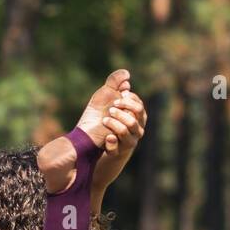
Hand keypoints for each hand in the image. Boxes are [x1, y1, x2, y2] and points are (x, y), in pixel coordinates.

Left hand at [91, 90, 146, 206]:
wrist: (89, 149)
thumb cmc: (101, 123)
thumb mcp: (106, 102)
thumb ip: (115, 86)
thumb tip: (126, 75)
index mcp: (135, 118)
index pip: (139, 106)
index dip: (130, 100)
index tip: (119, 96)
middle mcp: (135, 131)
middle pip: (137, 117)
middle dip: (124, 110)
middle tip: (111, 108)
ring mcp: (127, 144)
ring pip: (128, 131)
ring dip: (116, 123)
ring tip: (105, 120)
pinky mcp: (116, 154)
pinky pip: (117, 148)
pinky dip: (112, 142)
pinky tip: (106, 137)